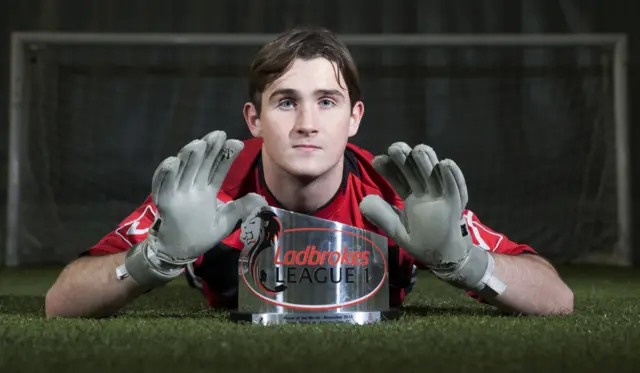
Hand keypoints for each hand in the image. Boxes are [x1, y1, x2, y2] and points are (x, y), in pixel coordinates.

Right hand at [120, 130, 266, 286]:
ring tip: (199, 144)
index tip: (237, 143)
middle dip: (210, 149)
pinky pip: (162, 185)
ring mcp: (177, 192)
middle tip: (219, 134)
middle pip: (201, 164)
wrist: (179, 252)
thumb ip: (241, 209)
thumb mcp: (226, 222)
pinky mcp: (163, 201)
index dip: (226, 156)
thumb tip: (261, 199)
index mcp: (207, 190)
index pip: (218, 169)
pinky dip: (165, 174)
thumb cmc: (200, 235)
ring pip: (183, 170)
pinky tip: (172, 162)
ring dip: (189, 156)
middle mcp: (192, 187)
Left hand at [359, 142, 500, 292]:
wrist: (446, 256)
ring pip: (434, 174)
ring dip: (427, 162)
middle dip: (406, 159)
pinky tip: (445, 164)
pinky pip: (455, 188)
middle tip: (395, 148)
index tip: (378, 159)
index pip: (398, 179)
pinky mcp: (456, 203)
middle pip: (415, 171)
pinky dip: (452, 176)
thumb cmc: (422, 242)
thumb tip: (364, 200)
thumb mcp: (398, 231)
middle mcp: (425, 192)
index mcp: (411, 196)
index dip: (389, 169)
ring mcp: (441, 195)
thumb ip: (383, 217)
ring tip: (419, 150)